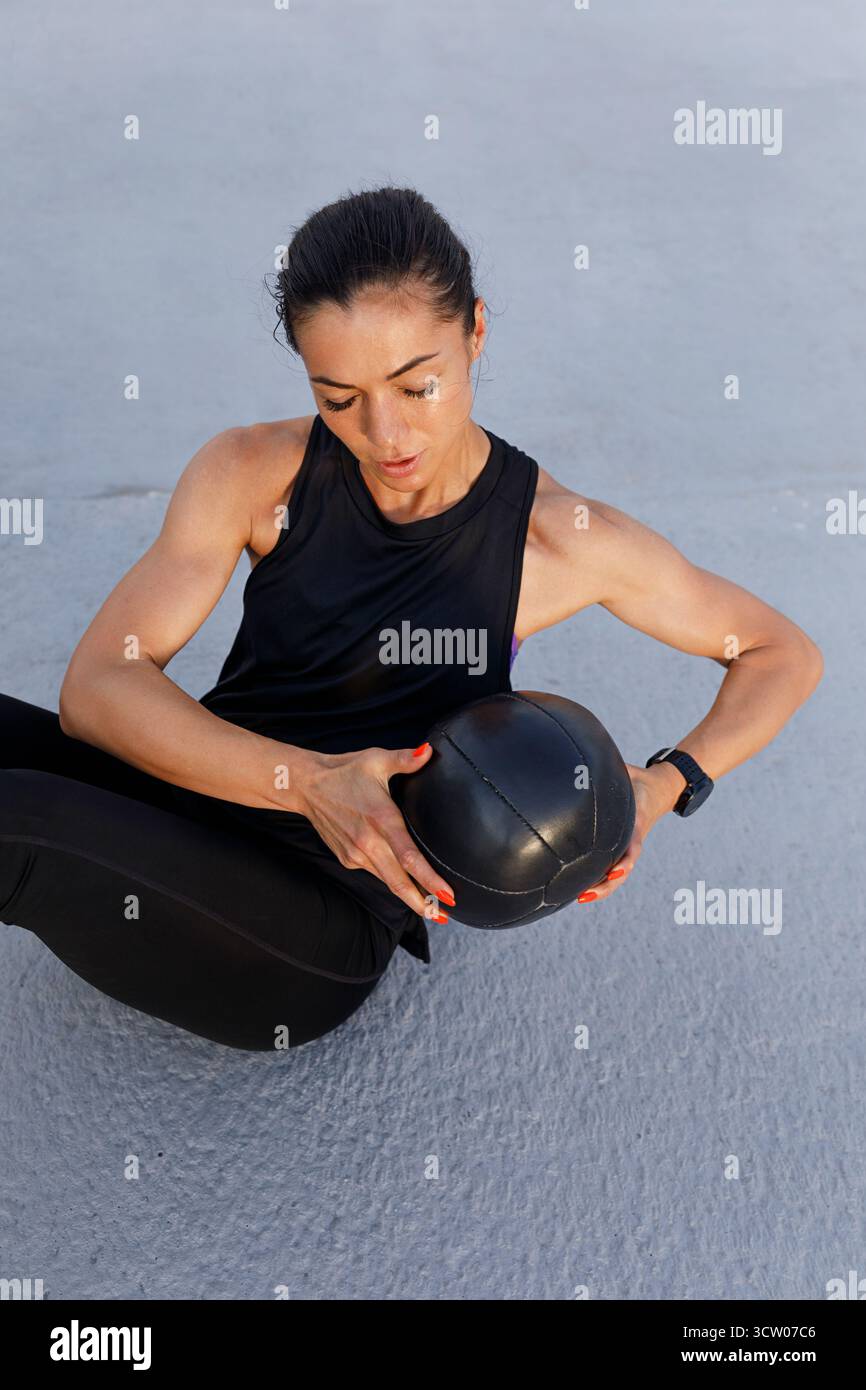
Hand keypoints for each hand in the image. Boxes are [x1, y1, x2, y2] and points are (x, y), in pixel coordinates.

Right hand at [287, 742, 455, 920]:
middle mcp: (368, 842)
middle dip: (423, 903)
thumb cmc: (345, 771)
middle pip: (399, 882)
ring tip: (431, 908)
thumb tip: (429, 751)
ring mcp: (356, 854)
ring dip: (409, 896)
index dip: (430, 880)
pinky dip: (392, 880)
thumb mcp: (377, 759)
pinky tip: (406, 885)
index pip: (409, 858)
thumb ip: (405, 759)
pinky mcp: (348, 858)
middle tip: (445, 916)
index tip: (448, 895)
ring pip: (388, 881)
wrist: (306, 786)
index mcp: (381, 820)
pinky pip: (375, 873)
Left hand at [574, 761, 681, 904]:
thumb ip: (609, 769)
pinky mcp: (624, 846)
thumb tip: (586, 757)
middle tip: (585, 895)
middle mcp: (633, 838)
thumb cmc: (638, 778)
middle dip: (606, 884)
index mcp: (635, 821)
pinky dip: (601, 878)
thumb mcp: (627, 772)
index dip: (625, 861)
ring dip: (603, 887)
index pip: (632, 846)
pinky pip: (614, 866)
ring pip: (619, 873)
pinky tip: (582, 887)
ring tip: (581, 898)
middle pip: (623, 868)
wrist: (662, 787)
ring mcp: (629, 845)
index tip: (615, 872)